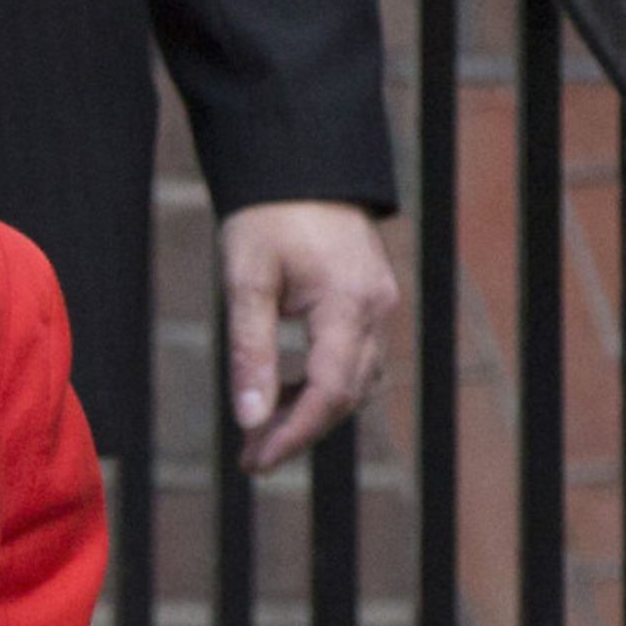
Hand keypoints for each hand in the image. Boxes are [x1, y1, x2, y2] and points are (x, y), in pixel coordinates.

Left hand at [218, 201, 398, 473]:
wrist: (298, 164)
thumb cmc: (266, 216)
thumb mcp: (246, 280)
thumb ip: (249, 351)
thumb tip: (248, 418)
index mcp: (350, 305)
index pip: (329, 393)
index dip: (294, 434)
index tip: (256, 461)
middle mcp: (377, 310)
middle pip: (346, 395)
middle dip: (299, 431)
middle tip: (250, 458)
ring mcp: (379, 304)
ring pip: (354, 380)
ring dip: (311, 410)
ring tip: (260, 432)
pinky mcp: (370, 299)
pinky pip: (354, 357)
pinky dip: (321, 382)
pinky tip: (283, 390)